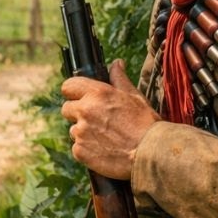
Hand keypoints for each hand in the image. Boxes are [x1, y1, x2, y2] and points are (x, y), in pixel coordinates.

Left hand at [60, 59, 160, 179]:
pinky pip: (77, 148)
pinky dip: (87, 150)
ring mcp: (81, 132)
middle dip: (78, 114)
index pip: (68, 86)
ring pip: (73, 130)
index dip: (73, 93)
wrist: (151, 154)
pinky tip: (104, 151)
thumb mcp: (134, 97)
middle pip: (67, 109)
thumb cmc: (146, 124)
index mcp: (97, 94)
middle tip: (97, 121)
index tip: (80, 98)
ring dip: (84, 133)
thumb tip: (116, 63)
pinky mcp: (80, 151)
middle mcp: (85, 110)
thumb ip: (119, 79)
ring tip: (105, 138)